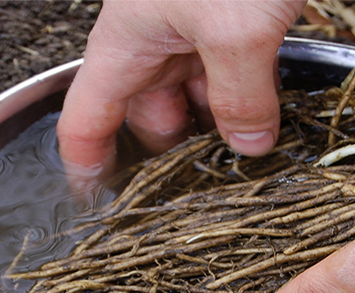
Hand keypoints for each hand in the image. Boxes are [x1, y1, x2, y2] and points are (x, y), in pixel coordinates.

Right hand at [56, 0, 303, 179]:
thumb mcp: (239, 30)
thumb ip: (242, 98)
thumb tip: (249, 148)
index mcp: (126, 42)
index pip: (85, 119)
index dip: (85, 167)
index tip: (96, 210)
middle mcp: (152, 38)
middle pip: (146, 114)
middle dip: (171, 156)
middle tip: (200, 199)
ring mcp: (191, 26)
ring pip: (193, 94)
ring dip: (217, 128)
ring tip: (244, 166)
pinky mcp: (230, 14)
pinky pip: (227, 70)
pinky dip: (244, 98)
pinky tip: (269, 122)